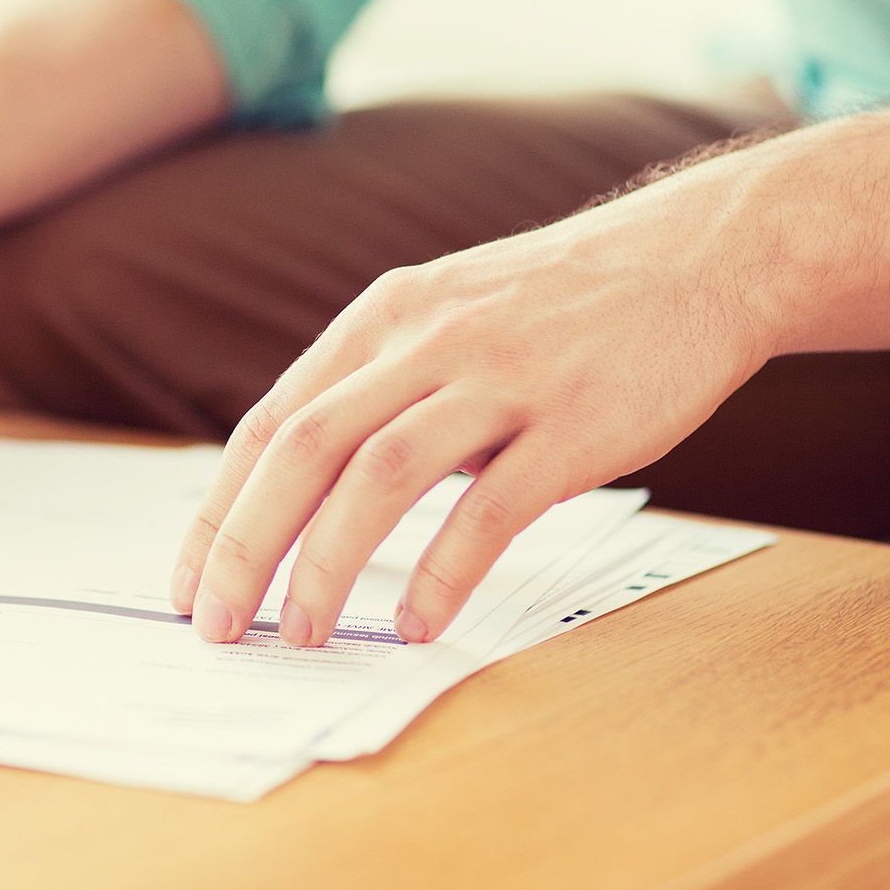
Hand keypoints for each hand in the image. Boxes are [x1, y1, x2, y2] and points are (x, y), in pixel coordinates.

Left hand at [168, 169, 778, 646]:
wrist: (699, 257)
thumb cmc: (560, 306)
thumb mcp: (445, 316)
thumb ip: (379, 387)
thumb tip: (306, 488)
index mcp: (381, 318)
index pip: (270, 423)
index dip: (220, 509)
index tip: (190, 581)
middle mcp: (425, 341)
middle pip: (304, 449)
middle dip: (246, 545)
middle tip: (219, 623)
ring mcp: (499, 378)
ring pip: (378, 474)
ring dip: (325, 563)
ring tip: (300, 632)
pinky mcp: (573, 422)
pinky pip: (490, 507)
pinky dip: (443, 571)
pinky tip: (415, 622)